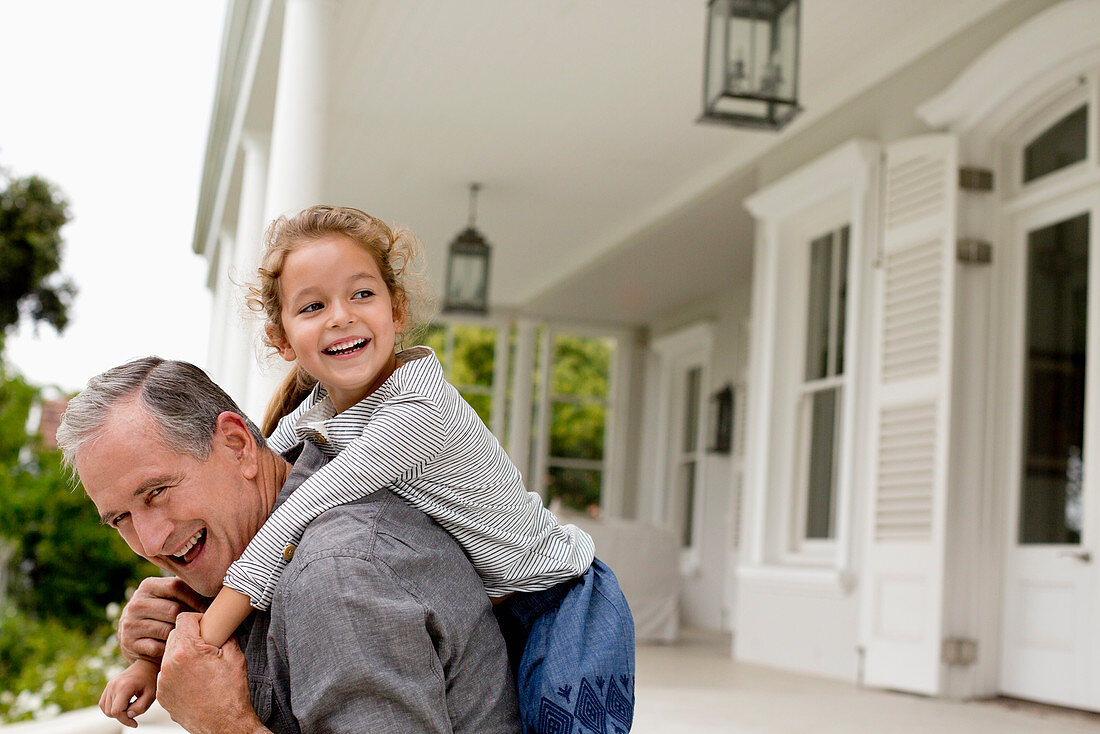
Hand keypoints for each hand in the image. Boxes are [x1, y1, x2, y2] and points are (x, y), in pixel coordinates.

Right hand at [99, 659, 158, 727]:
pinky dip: (111, 708)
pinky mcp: (109, 686)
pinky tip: (124, 704)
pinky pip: (103, 703)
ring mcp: (110, 685)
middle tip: (135, 711)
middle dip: (122, 717)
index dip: (125, 720)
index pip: (117, 711)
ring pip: (106, 709)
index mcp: (124, 686)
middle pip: (110, 712)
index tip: (135, 723)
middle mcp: (114, 685)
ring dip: (117, 712)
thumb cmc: (151, 679)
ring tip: (131, 706)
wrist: (147, 664)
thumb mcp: (151, 695)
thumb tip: (128, 716)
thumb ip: (140, 707)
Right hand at [118, 576, 207, 662]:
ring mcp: (130, 624)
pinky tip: (178, 648)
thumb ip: (185, 590)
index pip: (176, 586)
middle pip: (173, 609)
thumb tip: (222, 588)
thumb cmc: (162, 614)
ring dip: (183, 636)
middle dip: (192, 619)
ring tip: (194, 638)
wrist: (134, 638)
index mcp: (148, 586)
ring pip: (167, 630)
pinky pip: (158, 648)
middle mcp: (135, 603)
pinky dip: (171, 649)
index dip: (196, 598)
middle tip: (205, 626)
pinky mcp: (129, 644)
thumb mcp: (167, 597)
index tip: (209, 609)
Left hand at [158, 612, 266, 733]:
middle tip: (206, 645)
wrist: (225, 725)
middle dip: (189, 636)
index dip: (197, 618)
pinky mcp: (162, 695)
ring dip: (182, 654)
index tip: (206, 626)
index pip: (183, 619)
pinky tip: (194, 680)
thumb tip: (222, 625)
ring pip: (169, 655)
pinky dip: (178, 672)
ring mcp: (163, 681)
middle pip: (175, 635)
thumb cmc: (231, 693)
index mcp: (187, 650)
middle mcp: (170, 664)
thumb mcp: (235, 656)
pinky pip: (167, 674)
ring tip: (200, 665)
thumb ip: (225, 635)